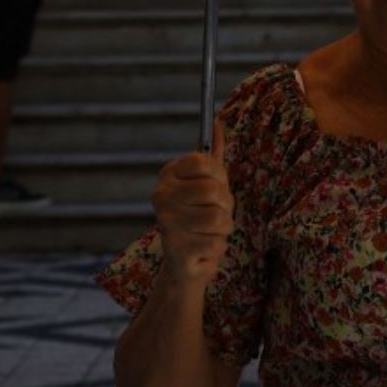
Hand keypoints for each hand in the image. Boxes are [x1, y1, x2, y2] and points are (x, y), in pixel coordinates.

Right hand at [153, 118, 235, 285]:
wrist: (184, 265)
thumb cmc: (199, 218)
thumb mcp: (207, 183)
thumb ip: (212, 155)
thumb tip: (218, 122)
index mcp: (168, 175)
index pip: (204, 161)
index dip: (219, 176)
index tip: (214, 186)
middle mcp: (161, 196)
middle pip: (214, 190)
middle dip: (225, 206)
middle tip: (213, 214)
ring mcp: (166, 223)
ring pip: (219, 218)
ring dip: (223, 229)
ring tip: (208, 232)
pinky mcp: (176, 250)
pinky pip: (218, 242)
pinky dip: (217, 248)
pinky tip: (202, 250)